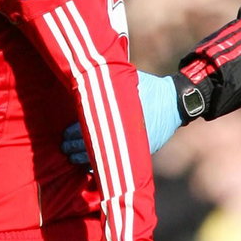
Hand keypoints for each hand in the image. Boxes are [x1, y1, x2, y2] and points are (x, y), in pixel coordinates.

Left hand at [61, 71, 184, 165]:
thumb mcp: (128, 79)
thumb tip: (82, 73)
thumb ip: (107, 81)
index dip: (74, 132)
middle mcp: (123, 133)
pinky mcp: (139, 152)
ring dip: (84, 158)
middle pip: (92, 145)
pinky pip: (117, 162)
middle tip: (65, 146)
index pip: (88, 128)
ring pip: (102, 158)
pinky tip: (90, 167)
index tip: (65, 134)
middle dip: (75, 147)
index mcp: (117, 115)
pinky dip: (102, 166)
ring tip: (72, 157)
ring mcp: (132, 145)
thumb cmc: (150, 88)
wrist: (176, 103)